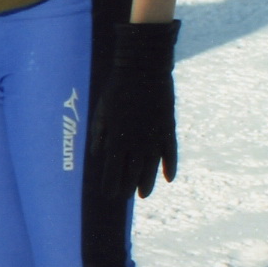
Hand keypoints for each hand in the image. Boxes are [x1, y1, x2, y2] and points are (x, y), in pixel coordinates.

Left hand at [89, 20, 179, 198]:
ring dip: (147, 182)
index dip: (110, 184)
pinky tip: (169, 179)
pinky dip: (170, 166)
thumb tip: (97, 156)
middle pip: (132, 172)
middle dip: (127, 187)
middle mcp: (136, 142)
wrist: (143, 69)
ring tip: (143, 195)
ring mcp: (154, 136)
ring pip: (152, 167)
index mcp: (117, 137)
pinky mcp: (168, 128)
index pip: (113, 169)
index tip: (108, 195)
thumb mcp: (101, 110)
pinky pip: (170, 152)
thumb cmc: (117, 88)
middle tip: (124, 198)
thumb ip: (99, 134)